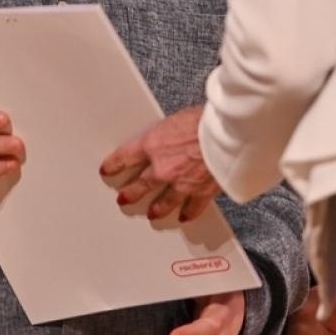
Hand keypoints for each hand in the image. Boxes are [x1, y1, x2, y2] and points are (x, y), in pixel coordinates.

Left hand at [99, 104, 219, 221]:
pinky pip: (193, 207)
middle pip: (141, 184)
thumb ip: (170, 132)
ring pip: (164, 201)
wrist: (227, 134)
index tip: (108, 170)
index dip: (114, 164)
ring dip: (158, 208)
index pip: (125, 156)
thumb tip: (173, 133)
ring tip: (153, 214)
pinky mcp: (201, 192)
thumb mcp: (178, 118)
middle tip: (124, 199)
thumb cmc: (206, 119)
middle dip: (131, 192)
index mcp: (152, 144)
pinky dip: (189, 213)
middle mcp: (162, 167)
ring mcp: (181, 183)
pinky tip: (185, 216)